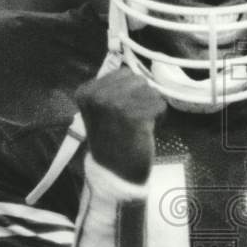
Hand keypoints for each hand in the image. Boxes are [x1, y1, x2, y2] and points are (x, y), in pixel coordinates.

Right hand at [75, 69, 165, 183]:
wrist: (115, 174)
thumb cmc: (112, 142)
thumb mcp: (102, 111)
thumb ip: (114, 90)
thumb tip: (137, 73)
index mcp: (86, 91)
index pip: (123, 74)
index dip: (130, 92)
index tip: (123, 111)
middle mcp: (98, 95)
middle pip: (137, 80)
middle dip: (142, 97)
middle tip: (134, 119)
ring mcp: (116, 104)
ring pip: (151, 91)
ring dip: (151, 108)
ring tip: (140, 125)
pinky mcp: (135, 116)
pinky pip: (160, 105)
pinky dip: (159, 118)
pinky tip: (146, 131)